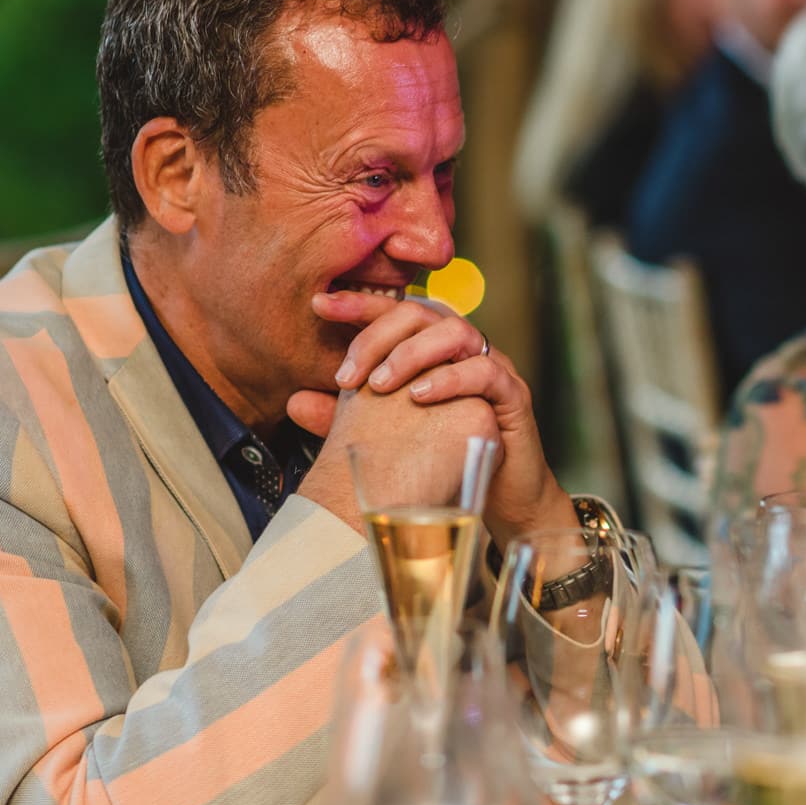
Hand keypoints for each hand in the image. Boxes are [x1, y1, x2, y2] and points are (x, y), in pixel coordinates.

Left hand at [292, 293, 576, 545]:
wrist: (499, 500)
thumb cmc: (444, 460)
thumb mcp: (385, 435)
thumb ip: (343, 416)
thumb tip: (290, 401)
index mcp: (434, 348)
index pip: (395, 310)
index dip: (359, 303)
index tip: (319, 305)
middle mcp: (464, 349)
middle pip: (423, 312)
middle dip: (379, 333)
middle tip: (346, 373)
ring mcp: (494, 367)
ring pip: (457, 332)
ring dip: (413, 353)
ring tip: (380, 384)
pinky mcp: (514, 396)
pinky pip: (487, 372)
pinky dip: (452, 379)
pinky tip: (420, 396)